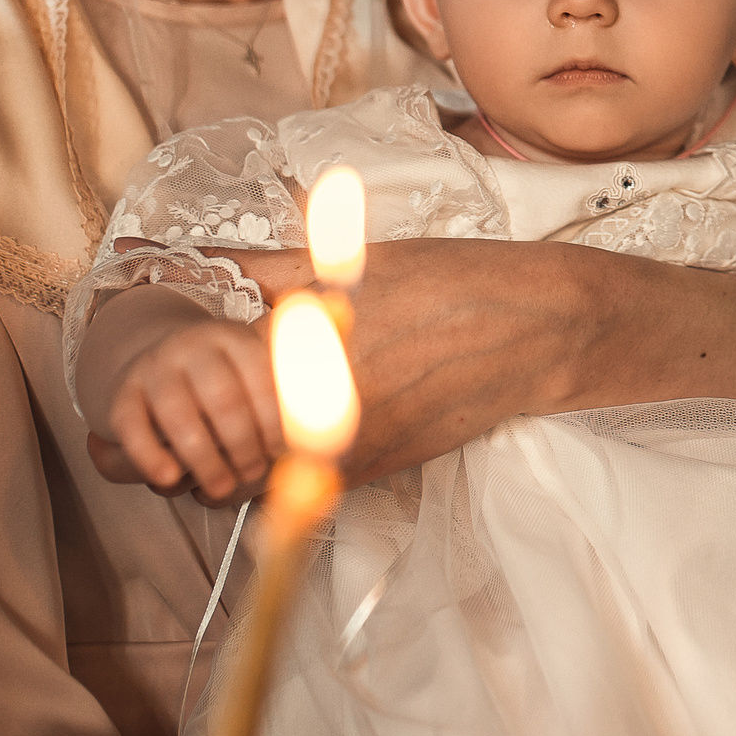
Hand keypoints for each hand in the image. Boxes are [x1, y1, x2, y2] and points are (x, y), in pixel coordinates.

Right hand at [92, 318, 282, 503]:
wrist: (157, 365)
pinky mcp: (122, 394)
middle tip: (254, 473)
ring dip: (205, 459)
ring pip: (179, 416)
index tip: (286, 452)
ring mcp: (154, 369)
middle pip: (223, 399)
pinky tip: (170, 478)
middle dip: (244, 444)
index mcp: (234, 338)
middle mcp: (192, 347)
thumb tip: (323, 424)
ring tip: (222, 487)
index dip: (277, 421)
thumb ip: (288, 392)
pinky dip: (150, 457)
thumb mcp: (254, 374)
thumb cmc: (220, 383)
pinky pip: (132, 427)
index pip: (262, 377)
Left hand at [223, 237, 735, 486]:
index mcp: (309, 357)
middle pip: (223, 432)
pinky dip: (285, 448)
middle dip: (210, 406)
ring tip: (259, 389)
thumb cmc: (454, 282)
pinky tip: (303, 407)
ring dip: (243, 433)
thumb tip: (197, 261)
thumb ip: (269, 268)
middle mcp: (322, 419)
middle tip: (211, 373)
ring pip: (257, 462)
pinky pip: (301, 474)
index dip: (194, 360)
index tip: (192, 342)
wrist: (543, 331)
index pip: (209, 377)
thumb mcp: (359, 261)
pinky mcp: (374, 470)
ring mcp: (348, 453)